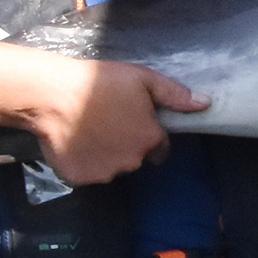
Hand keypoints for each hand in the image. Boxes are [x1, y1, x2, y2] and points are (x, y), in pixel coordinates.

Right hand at [30, 58, 207, 187]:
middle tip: (107, 122)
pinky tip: (73, 140)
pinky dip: (82, 161)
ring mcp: (105, 172)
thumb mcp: (142, 79)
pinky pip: (86, 172)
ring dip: (105, 154)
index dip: (148, 135)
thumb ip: (175, 94)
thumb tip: (205, 103)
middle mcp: (132, 161)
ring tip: (88, 130)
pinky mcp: (80, 178)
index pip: (160, 148)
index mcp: (150, 138)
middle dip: (126, 144)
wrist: (52, 95)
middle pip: (135, 158)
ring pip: (111, 167)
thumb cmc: (98, 82)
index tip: (132, 123)